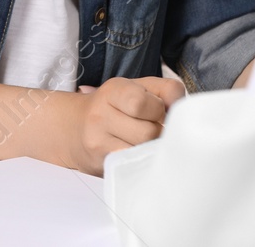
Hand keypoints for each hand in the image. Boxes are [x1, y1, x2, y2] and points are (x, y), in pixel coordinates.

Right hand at [68, 76, 184, 174]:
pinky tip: (135, 154)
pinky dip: (140, 160)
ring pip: (142, 150)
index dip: (158, 109)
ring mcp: (97, 140)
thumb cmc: (116, 107)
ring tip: (142, 141)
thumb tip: (182, 109)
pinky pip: (133, 164)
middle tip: (150, 128)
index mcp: (114, 89)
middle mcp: (100, 113)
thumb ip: (166, 90)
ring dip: (150, 147)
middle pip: (148, 131)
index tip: (156, 111)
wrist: (73, 127)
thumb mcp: (137, 89)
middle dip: (157, 131)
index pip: (142, 102)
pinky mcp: (99, 162)